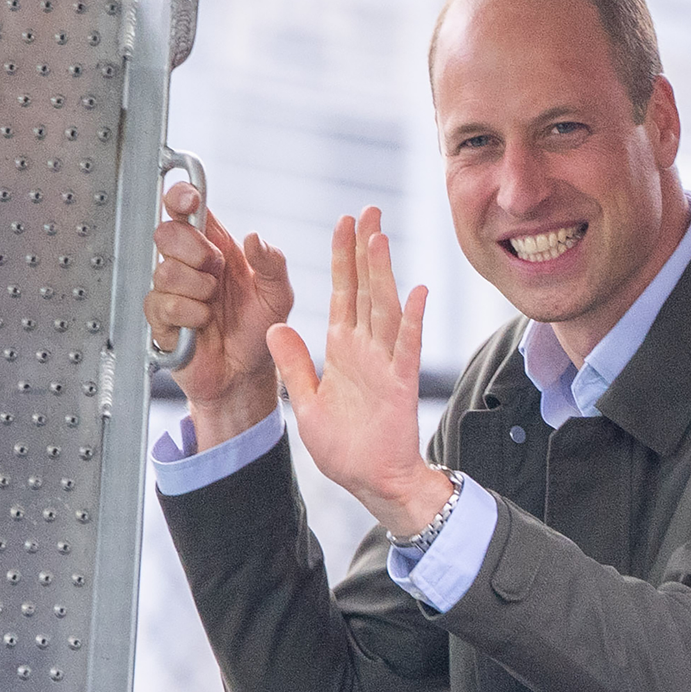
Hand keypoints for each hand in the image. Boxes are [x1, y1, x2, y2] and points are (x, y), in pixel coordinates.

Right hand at [143, 182, 292, 448]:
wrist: (247, 374)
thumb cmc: (260, 329)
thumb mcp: (279, 293)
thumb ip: (273, 263)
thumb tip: (254, 237)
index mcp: (215, 247)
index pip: (184, 209)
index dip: (180, 196)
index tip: (189, 200)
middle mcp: (189, 265)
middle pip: (165, 232)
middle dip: (194, 249)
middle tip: (217, 271)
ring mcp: (172, 292)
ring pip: (164, 270)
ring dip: (196, 288)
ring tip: (214, 306)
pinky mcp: (160, 320)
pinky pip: (162, 305)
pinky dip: (190, 315)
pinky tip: (203, 323)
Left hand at [266, 207, 449, 535]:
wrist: (371, 481)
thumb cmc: (345, 447)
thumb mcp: (306, 402)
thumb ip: (294, 363)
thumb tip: (275, 325)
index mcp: (342, 350)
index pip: (343, 293)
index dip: (343, 258)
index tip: (344, 224)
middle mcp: (366, 349)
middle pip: (366, 289)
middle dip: (364, 249)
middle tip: (368, 210)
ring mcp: (385, 364)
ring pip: (385, 308)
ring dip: (382, 272)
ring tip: (379, 237)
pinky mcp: (400, 385)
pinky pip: (406, 346)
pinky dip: (411, 319)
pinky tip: (415, 291)